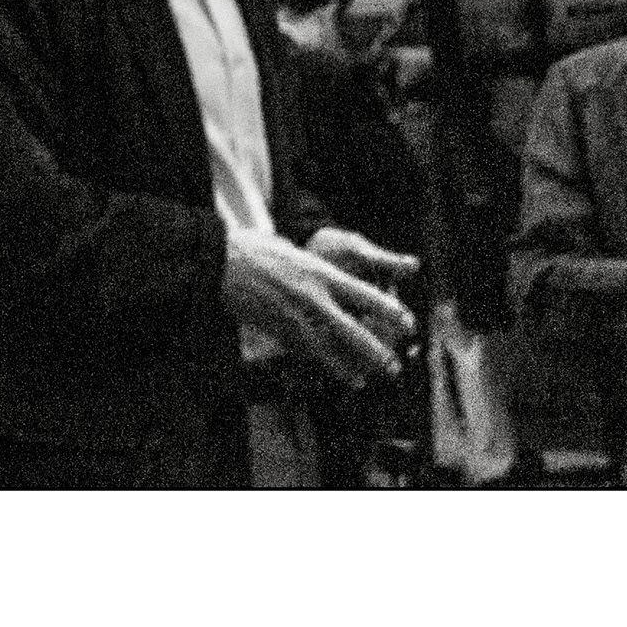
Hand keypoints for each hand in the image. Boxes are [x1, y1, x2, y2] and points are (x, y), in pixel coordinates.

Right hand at [227, 224, 418, 388]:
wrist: (218, 263)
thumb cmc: (251, 249)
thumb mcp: (289, 248)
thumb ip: (311, 264)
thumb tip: (322, 273)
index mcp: (318, 272)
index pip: (363, 295)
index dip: (388, 311)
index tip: (407, 322)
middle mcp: (312, 298)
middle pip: (353, 331)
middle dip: (377, 350)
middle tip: (394, 365)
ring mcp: (295, 317)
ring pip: (332, 349)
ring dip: (354, 366)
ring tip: (370, 378)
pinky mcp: (279, 330)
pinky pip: (309, 354)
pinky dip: (328, 366)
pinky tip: (344, 376)